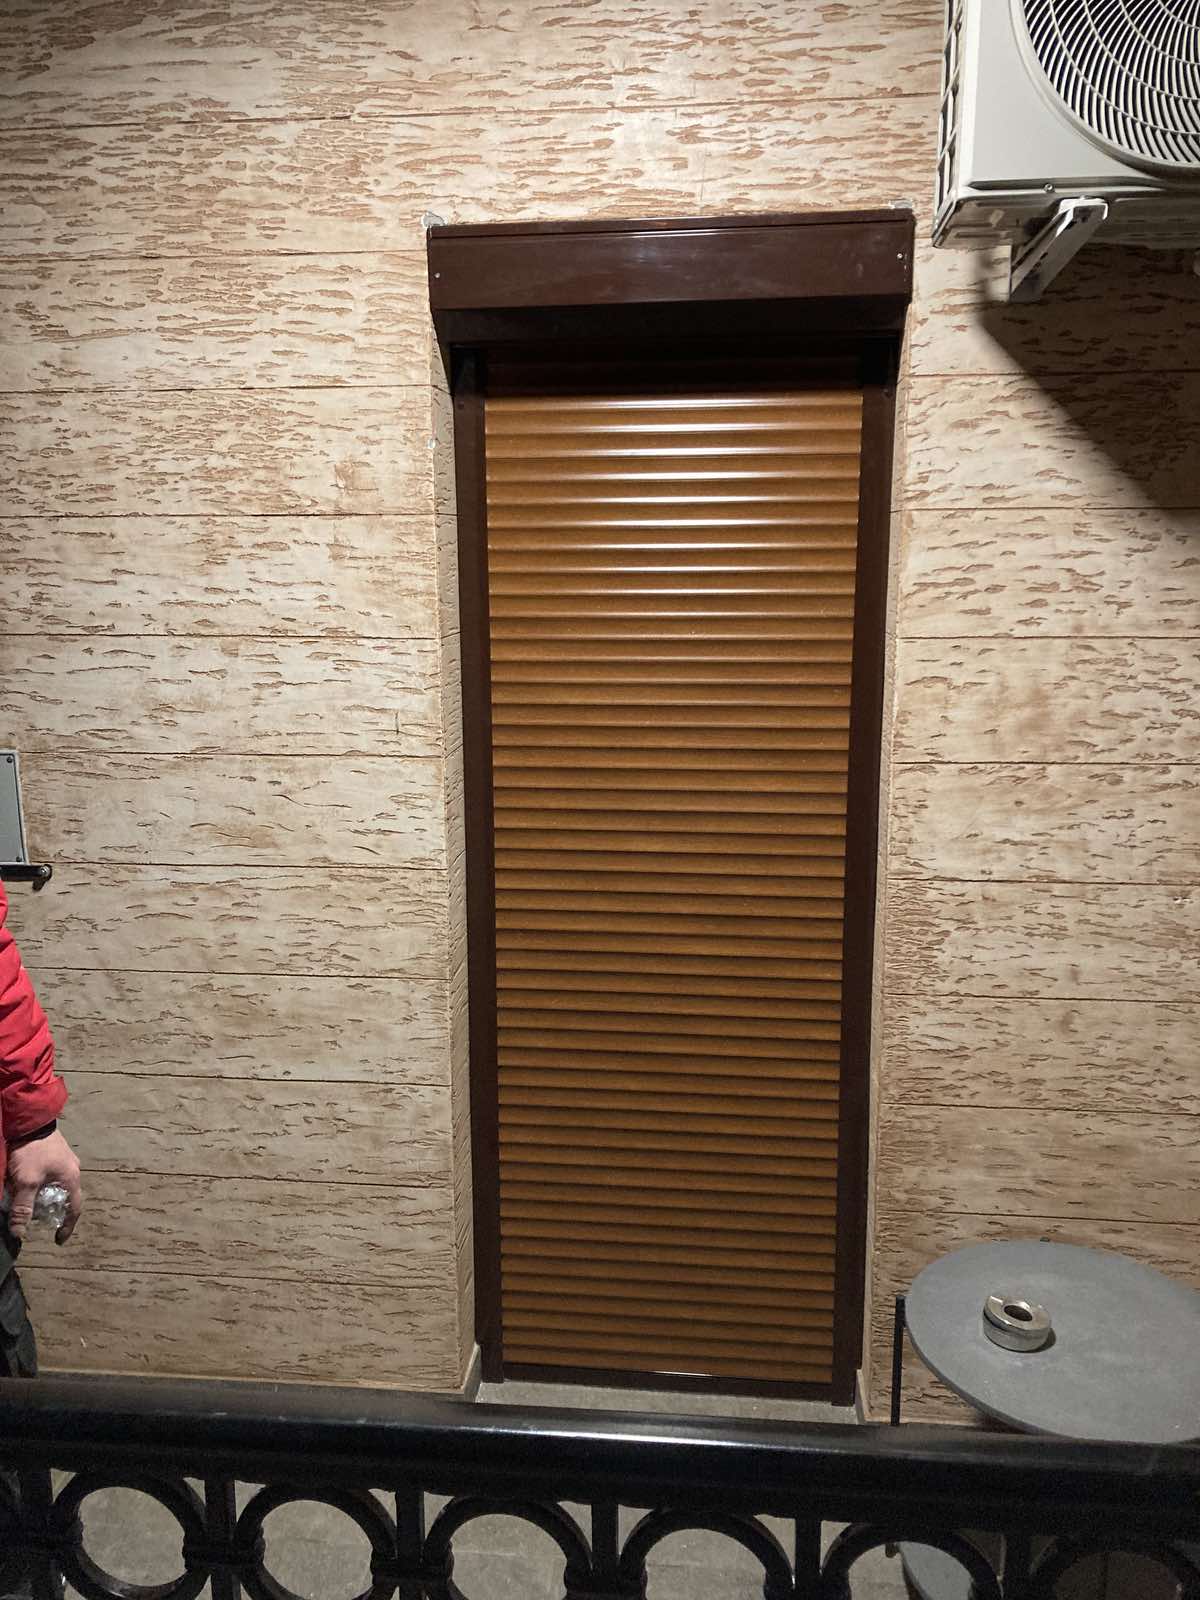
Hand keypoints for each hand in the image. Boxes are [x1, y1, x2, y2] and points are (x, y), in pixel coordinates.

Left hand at [7, 1129, 81, 1243]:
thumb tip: (19, 1234)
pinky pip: (49, 1175)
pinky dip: (39, 1184)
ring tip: (25, 1198)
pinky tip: (25, 1182)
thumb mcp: (25, 1182)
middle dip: (49, 1210)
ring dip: (43, 1196)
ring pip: (55, 1186)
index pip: (74, 1209)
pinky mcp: (53, 1152)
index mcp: (71, 1178)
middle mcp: (72, 1169)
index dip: (67, 1226)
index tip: (58, 1239)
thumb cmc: (32, 1151)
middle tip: (32, 1216)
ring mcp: (63, 1159)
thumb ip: (23, 1208)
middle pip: (63, 1198)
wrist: (29, 1119)